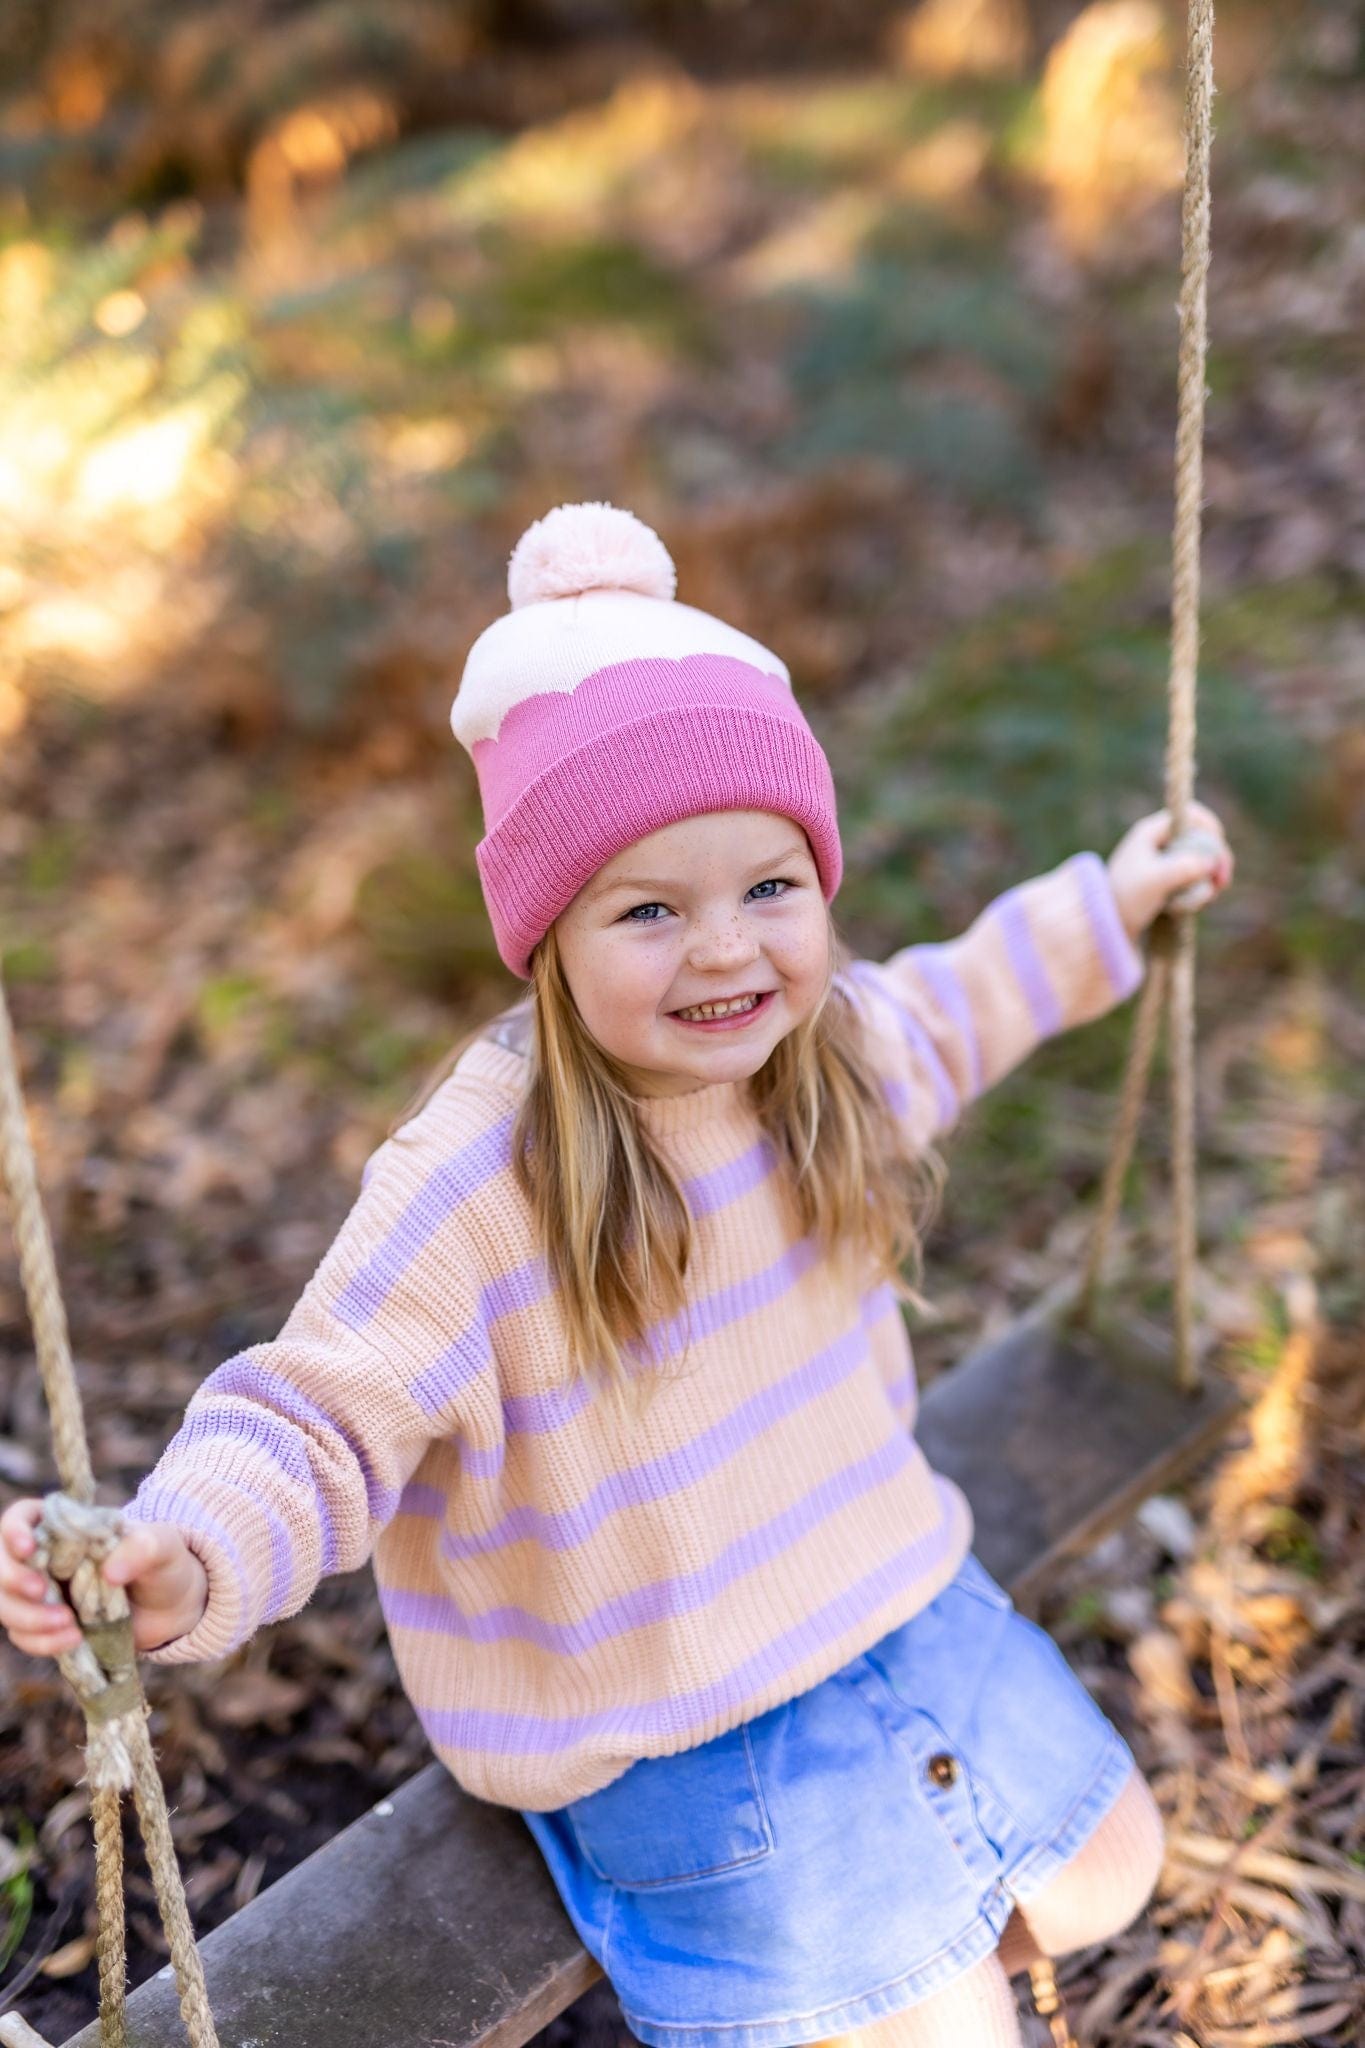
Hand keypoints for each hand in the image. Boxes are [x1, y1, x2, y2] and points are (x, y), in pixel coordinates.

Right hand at [0, 1497, 207, 1658]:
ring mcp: (43, 1593)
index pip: (21, 1518)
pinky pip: (23, 1636)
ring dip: (28, 1618)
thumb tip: (111, 1572)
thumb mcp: (163, 1546)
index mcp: (66, 1527)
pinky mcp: (47, 1626)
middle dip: (13, 1580)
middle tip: (40, 1592)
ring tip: (71, 1627)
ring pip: (6, 1604)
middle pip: (1, 1565)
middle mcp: (46, 1558)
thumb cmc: (163, 1563)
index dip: (14, 1531)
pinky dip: (41, 1642)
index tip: (28, 1548)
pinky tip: (72, 1640)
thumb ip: (143, 1548)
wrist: (173, 1606)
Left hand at [1107, 801, 1233, 941]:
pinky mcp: (1169, 879)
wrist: (1107, 925)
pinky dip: (1200, 890)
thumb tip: (1211, 862)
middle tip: (1222, 882)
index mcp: (1151, 831)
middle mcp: (1159, 841)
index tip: (1220, 853)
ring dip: (1208, 879)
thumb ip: (1183, 868)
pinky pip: (1195, 878)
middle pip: (1202, 838)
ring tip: (1204, 899)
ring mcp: (1165, 860)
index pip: (1191, 814)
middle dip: (1216, 859)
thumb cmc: (1125, 899)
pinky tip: (1196, 904)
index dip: (1211, 828)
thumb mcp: (1155, 882)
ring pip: (1201, 861)